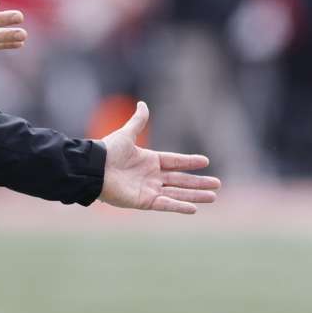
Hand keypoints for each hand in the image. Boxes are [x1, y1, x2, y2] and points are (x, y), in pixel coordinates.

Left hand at [98, 101, 220, 213]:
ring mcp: (149, 189)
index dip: (190, 162)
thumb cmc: (108, 151)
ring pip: (178, 193)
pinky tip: (194, 208)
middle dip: (199, 183)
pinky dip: (179, 206)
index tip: (206, 161)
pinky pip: (165, 204)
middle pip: (181, 180)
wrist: (94, 168)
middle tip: (217, 184)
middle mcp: (151, 176)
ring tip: (213, 197)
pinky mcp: (144, 202)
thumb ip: (138, 121)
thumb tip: (142, 104)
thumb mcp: (127, 134)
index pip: (175, 161)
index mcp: (150, 160)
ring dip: (195, 195)